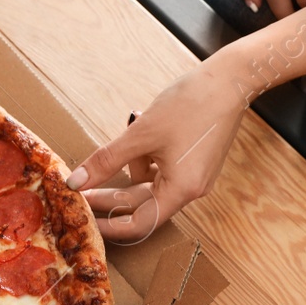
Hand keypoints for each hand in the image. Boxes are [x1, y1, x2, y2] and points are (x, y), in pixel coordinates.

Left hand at [67, 62, 247, 240]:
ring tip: (129, 134)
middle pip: (141, 203)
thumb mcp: (140, 135)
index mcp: (181, 190)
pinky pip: (160, 169)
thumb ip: (105, 162)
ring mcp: (194, 176)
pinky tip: (143, 132)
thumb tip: (74, 182)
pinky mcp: (193, 161)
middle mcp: (191, 189)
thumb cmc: (192, 104)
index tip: (86, 220)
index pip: (140, 225)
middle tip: (81, 188)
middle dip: (110, 194)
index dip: (109, 226)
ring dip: (130, 165)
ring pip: (148, 182)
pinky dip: (145, 156)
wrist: (231, 78)